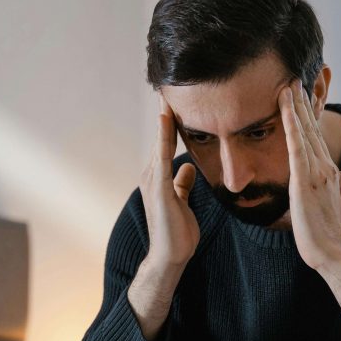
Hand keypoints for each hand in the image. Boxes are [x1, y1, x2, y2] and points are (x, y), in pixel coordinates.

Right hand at [139, 94, 199, 268]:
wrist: (170, 257)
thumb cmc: (177, 233)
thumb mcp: (183, 202)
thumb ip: (183, 184)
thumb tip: (189, 169)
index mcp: (159, 177)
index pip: (166, 142)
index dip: (170, 121)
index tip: (176, 98)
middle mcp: (152, 174)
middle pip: (160, 137)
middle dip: (165, 112)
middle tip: (169, 83)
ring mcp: (153, 181)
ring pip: (159, 141)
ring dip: (164, 118)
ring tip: (167, 92)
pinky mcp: (159, 189)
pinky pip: (162, 156)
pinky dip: (164, 136)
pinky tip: (168, 120)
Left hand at [279, 78, 340, 270]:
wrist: (332, 251)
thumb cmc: (332, 235)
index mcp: (329, 173)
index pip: (316, 140)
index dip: (311, 118)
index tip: (304, 100)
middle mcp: (325, 167)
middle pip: (312, 129)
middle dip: (304, 104)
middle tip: (294, 80)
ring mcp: (316, 170)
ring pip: (304, 131)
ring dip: (296, 106)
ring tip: (288, 84)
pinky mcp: (304, 177)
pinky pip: (295, 143)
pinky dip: (291, 122)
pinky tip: (286, 106)